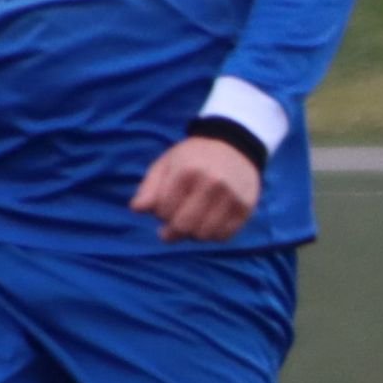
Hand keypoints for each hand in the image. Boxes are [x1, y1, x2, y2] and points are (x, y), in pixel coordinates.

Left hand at [131, 134, 261, 243]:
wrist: (234, 146)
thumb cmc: (193, 157)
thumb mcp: (166, 164)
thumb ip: (149, 187)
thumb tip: (136, 210)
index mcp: (187, 171)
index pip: (164, 211)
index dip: (160, 213)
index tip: (166, 204)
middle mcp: (212, 184)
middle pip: (184, 227)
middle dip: (174, 229)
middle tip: (174, 223)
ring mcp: (232, 197)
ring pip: (204, 235)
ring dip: (194, 233)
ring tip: (193, 220)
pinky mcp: (245, 208)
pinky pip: (224, 236)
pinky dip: (213, 235)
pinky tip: (210, 222)